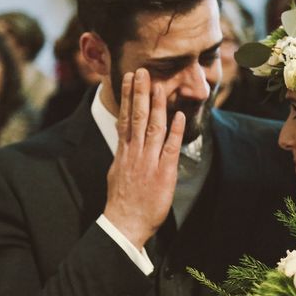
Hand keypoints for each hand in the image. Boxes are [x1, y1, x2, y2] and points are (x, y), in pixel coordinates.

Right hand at [103, 69, 184, 249]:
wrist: (124, 224)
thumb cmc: (122, 202)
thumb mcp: (117, 173)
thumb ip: (124, 155)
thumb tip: (126, 143)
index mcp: (123, 152)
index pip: (126, 118)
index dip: (128, 97)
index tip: (130, 80)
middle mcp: (135, 153)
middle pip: (137, 117)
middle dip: (140, 93)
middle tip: (143, 72)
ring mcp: (148, 162)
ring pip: (153, 128)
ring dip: (157, 106)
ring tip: (160, 87)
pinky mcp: (163, 173)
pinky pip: (170, 149)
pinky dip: (175, 132)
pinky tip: (179, 116)